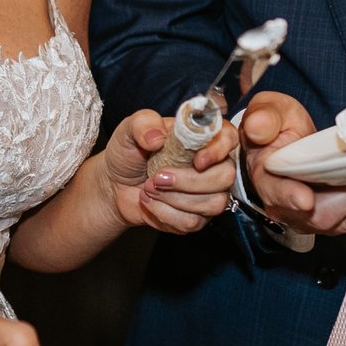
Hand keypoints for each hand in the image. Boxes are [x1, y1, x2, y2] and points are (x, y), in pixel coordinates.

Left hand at [101, 108, 240, 234]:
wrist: (115, 185)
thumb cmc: (128, 153)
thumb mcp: (129, 130)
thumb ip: (143, 123)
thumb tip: (158, 137)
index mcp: (201, 137)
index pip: (230, 137)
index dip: (219, 150)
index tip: (197, 160)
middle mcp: (212, 164)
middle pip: (226, 176)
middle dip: (190, 181)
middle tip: (158, 177)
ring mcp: (208, 193)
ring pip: (213, 203)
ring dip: (175, 199)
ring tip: (149, 188)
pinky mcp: (197, 216)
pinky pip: (193, 221)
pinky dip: (166, 214)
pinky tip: (151, 202)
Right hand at [241, 91, 345, 236]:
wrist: (286, 145)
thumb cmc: (278, 127)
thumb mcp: (267, 110)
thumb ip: (263, 116)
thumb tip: (259, 127)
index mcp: (267, 180)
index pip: (276, 193)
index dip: (290, 197)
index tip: (305, 200)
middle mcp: (288, 208)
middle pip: (322, 213)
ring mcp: (313, 218)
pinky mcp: (336, 220)